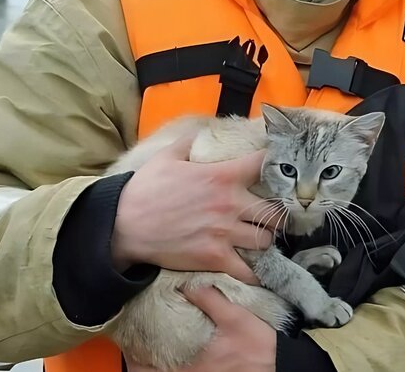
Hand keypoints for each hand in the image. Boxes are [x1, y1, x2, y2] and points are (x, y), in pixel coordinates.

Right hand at [111, 133, 276, 283]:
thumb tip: (198, 132)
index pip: (263, 164)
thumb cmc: (145, 190)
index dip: (275, 163)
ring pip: (266, 240)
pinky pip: (248, 271)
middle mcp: (230, 204)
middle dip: (277, 214)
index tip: (279, 167)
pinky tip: (255, 271)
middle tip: (271, 216)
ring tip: (258, 239)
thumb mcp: (167, 156)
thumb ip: (188, 142)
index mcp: (223, 176)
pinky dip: (255, 273)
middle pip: (275, 212)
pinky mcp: (215, 258)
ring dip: (265, 240)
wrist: (124, 225)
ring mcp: (225, 233)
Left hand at [126, 286, 276, 371]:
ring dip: (159, 370)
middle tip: (131, 358)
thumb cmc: (259, 344)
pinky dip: (178, 370)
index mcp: (196, 363)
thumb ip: (210, 299)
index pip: (155, 369)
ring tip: (144, 361)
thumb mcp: (236, 316)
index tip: (126, 352)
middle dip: (144, 368)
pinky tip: (176, 362)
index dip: (137, 362)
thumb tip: (187, 284)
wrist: (284, 364)